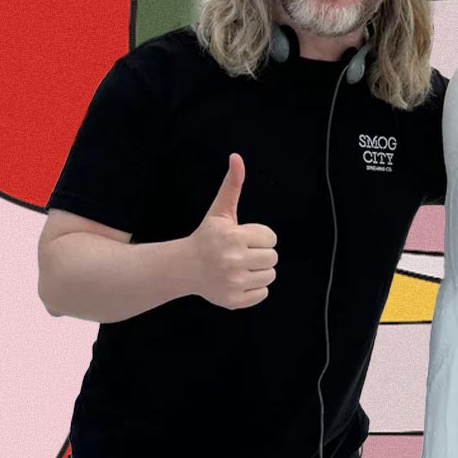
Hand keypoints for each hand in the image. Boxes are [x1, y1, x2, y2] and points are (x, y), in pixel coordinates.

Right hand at [186, 153, 277, 309]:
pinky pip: (263, 294)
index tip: (243, 238)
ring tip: (240, 266)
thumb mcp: (220, 211)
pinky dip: (254, 289)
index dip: (259, 237)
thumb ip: (232, 184)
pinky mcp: (234, 300)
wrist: (185, 267)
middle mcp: (233, 260)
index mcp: (233, 237)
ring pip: (270, 275)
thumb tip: (237, 157)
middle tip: (241, 253)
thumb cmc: (207, 237)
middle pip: (272, 257)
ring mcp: (233, 282)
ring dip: (259, 271)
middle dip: (260, 253)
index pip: (271, 237)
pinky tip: (238, 280)